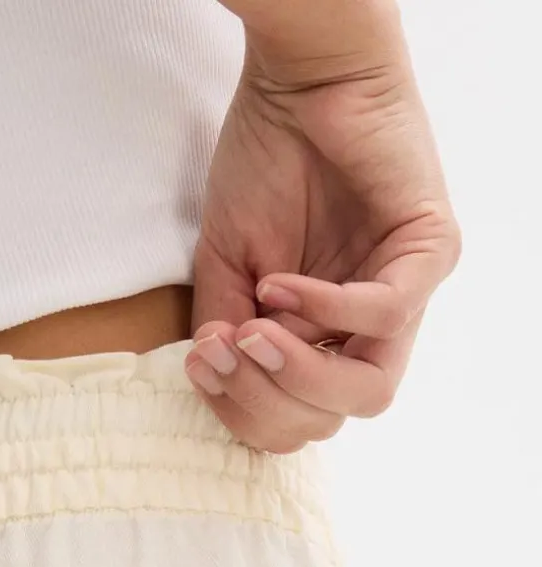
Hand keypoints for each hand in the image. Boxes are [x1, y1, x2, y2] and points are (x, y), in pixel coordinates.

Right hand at [187, 19, 460, 453]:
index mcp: (323, 341)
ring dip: (298, 372)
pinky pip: (386, 314)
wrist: (298, 80)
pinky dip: (327, 308)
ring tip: (252, 332)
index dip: (241, 408)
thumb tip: (219, 376)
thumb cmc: (265, 164)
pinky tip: (281, 286)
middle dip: (264, 399)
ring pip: (368, 390)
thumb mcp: (227, 267)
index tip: (201, 362)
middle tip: (224, 352)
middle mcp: (368, 332)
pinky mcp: (431, 252)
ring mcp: (405, 295)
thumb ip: (226, 331)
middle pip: (327, 418)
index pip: (292, 419)